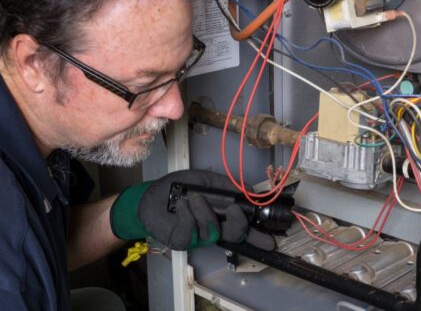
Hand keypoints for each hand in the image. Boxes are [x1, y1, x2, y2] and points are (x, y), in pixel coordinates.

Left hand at [127, 170, 274, 250]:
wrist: (150, 196)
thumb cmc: (178, 188)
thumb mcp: (205, 180)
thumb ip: (227, 185)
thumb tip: (250, 189)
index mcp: (222, 216)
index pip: (244, 229)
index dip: (258, 236)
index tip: (271, 240)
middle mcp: (213, 229)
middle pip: (234, 235)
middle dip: (239, 225)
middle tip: (235, 211)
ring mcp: (198, 237)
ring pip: (212, 232)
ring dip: (204, 212)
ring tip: (194, 198)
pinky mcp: (182, 240)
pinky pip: (190, 232)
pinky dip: (187, 215)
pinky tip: (182, 205)